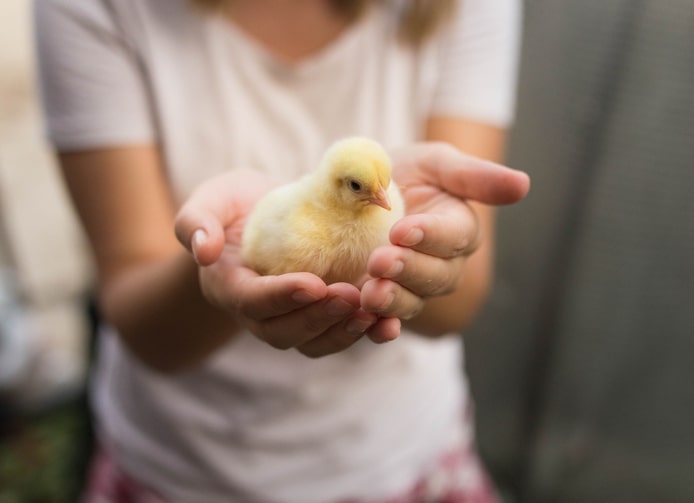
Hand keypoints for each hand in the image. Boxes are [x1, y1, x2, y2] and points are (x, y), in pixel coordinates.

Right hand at [174, 170, 381, 357]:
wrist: (263, 217)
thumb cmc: (235, 206)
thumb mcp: (212, 200)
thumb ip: (197, 221)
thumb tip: (203, 251)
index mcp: (230, 287)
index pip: (251, 301)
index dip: (280, 297)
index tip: (313, 283)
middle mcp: (259, 314)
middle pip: (284, 332)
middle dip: (318, 318)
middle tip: (350, 296)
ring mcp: (290, 320)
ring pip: (314, 343)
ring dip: (344, 332)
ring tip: (374, 312)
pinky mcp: (319, 317)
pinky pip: (338, 334)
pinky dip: (364, 333)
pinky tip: (389, 323)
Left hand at [360, 142, 529, 330]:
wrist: (360, 192)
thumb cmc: (405, 174)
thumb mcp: (434, 164)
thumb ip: (473, 176)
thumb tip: (523, 185)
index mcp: (460, 229)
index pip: (454, 236)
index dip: (430, 236)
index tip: (402, 231)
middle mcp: (443, 265)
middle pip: (436, 276)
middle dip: (408, 270)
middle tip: (380, 261)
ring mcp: (414, 288)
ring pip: (412, 302)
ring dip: (393, 301)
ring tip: (369, 293)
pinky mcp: (385, 304)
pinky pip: (386, 322)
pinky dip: (377, 326)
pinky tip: (366, 321)